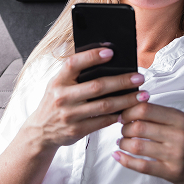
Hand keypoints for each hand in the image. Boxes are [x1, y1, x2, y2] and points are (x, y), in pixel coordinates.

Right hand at [24, 47, 147, 151]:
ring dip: (126, 100)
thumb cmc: (55, 102)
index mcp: (58, 81)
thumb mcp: (57, 84)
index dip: (91, 56)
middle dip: (121, 81)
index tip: (110, 52)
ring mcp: (70, 115)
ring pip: (104, 106)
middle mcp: (62, 97)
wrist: (41, 131)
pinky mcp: (77, 130)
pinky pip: (103, 121)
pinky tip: (129, 110)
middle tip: (139, 77)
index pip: (73, 64)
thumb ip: (75, 73)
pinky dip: (118, 115)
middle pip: (97, 86)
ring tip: (142, 95)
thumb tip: (104, 57)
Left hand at [113, 102, 183, 183]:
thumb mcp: (179, 122)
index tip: (122, 116)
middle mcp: (178, 135)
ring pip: (137, 146)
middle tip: (122, 131)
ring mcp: (175, 154)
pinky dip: (125, 161)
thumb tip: (129, 105)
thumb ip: (158, 113)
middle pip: (138, 127)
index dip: (128, 112)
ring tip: (122, 143)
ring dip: (123, 144)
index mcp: (179, 118)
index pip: (145, 109)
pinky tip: (118, 156)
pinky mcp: (171, 172)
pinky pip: (142, 166)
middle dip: (124, 129)